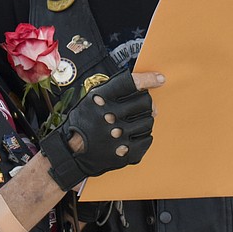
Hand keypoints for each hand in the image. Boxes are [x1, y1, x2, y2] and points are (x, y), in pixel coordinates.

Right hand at [40, 70, 161, 190]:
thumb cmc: (84, 122)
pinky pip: (147, 138)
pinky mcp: (125, 151)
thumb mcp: (92, 98)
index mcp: (101, 99)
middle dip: (146, 103)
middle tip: (139, 108)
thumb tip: (145, 88)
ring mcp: (119, 135)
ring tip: (131, 123)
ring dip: (144, 120)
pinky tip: (131, 135)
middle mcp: (111, 115)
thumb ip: (116, 90)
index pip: (133, 83)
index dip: (149, 79)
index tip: (159, 79)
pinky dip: (142, 136)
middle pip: (146, 102)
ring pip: (149, 121)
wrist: (73, 152)